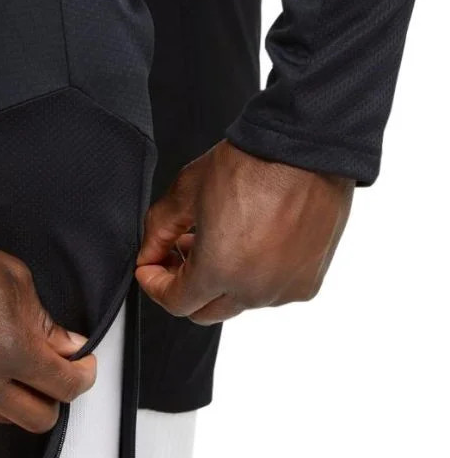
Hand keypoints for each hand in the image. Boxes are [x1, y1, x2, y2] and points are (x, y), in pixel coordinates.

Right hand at [0, 227, 95, 431]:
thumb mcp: (16, 282)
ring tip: (6, 362)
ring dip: (13, 397)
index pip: (65, 388)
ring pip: (1, 416)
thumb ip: (46, 325)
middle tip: (51, 373)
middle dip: (53, 398)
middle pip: (38, 420)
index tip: (81, 367)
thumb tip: (69, 349)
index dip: (82, 377)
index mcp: (11, 351)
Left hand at [136, 140, 354, 324]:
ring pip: (238, 302)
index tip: (151, 269)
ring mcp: (283, 289)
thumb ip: (158, 232)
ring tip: (219, 243)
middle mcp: (253, 289)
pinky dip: (254, 276)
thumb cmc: (253, 163)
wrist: (306, 146)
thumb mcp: (187, 192)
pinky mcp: (307, 281)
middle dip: (185, 287)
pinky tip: (250, 245)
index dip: (155, 286)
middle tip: (180, 257)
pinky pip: (271, 291)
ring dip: (221, 282)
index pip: (176, 303)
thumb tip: (149, 256)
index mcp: (219, 271)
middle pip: (205, 311)